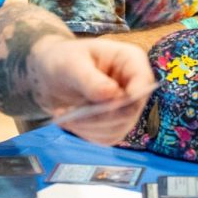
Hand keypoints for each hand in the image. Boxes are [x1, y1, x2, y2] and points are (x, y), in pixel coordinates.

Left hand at [29, 37, 154, 143]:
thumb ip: (90, 79)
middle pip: (130, 110)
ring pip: (118, 128)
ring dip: (88, 127)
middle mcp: (134, 86)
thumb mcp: (71, 63)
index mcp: (131, 61)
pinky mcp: (115, 125)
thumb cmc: (64, 60)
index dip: (133, 96)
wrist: (54, 75)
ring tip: (62, 116)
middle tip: (69, 115)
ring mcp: (127, 108)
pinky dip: (85, 134)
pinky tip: (68, 121)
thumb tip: (112, 95)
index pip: (144, 81)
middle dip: (99, 117)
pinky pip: (106, 137)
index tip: (108, 104)